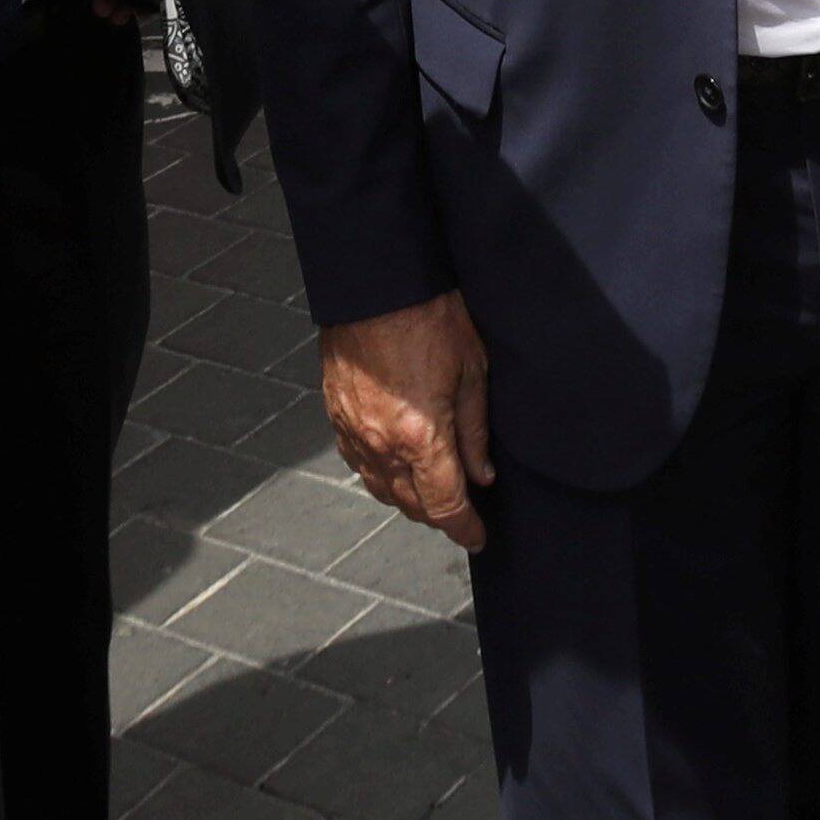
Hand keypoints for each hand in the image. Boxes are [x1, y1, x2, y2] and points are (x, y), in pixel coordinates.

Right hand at [318, 295, 496, 550]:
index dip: (465, 529)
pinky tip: (395, 467)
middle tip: (463, 513)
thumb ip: (476, 431)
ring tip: (432, 494)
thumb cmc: (428, 316)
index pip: (445, 506)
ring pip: (381, 490)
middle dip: (439, 516)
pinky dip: (380, 476)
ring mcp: (354, 432)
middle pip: (412, 505)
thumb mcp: (472, 370)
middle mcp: (382, 444)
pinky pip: (358, 464)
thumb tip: (483, 474)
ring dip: (408, 500)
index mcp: (421, 437)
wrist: (375, 282)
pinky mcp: (336, 416)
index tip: (479, 537)